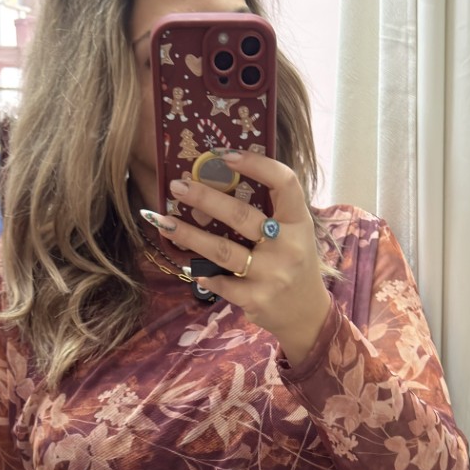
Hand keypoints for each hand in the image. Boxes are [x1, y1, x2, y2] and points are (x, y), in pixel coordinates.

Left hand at [140, 149, 332, 364]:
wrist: (306, 314)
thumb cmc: (294, 264)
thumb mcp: (294, 233)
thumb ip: (271, 211)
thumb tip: (222, 179)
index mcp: (299, 222)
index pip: (284, 182)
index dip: (256, 164)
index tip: (225, 155)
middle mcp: (288, 246)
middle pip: (241, 216)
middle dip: (205, 198)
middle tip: (177, 186)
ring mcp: (271, 274)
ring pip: (222, 250)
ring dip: (188, 235)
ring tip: (163, 221)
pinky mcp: (255, 299)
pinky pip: (220, 282)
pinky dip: (202, 274)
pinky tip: (188, 267)